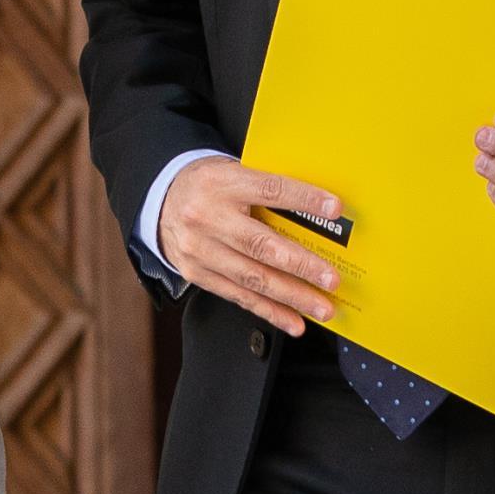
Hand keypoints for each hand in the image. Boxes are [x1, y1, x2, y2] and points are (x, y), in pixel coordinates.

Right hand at [158, 156, 348, 335]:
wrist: (160, 201)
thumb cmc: (209, 185)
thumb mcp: (233, 172)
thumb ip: (266, 187)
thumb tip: (317, 207)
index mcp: (221, 183)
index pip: (269, 189)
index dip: (303, 198)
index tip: (334, 208)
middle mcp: (207, 217)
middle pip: (260, 245)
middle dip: (301, 265)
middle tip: (331, 279)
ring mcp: (200, 250)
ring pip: (252, 278)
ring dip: (291, 297)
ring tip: (321, 308)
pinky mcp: (197, 274)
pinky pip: (239, 296)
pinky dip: (270, 311)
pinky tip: (293, 321)